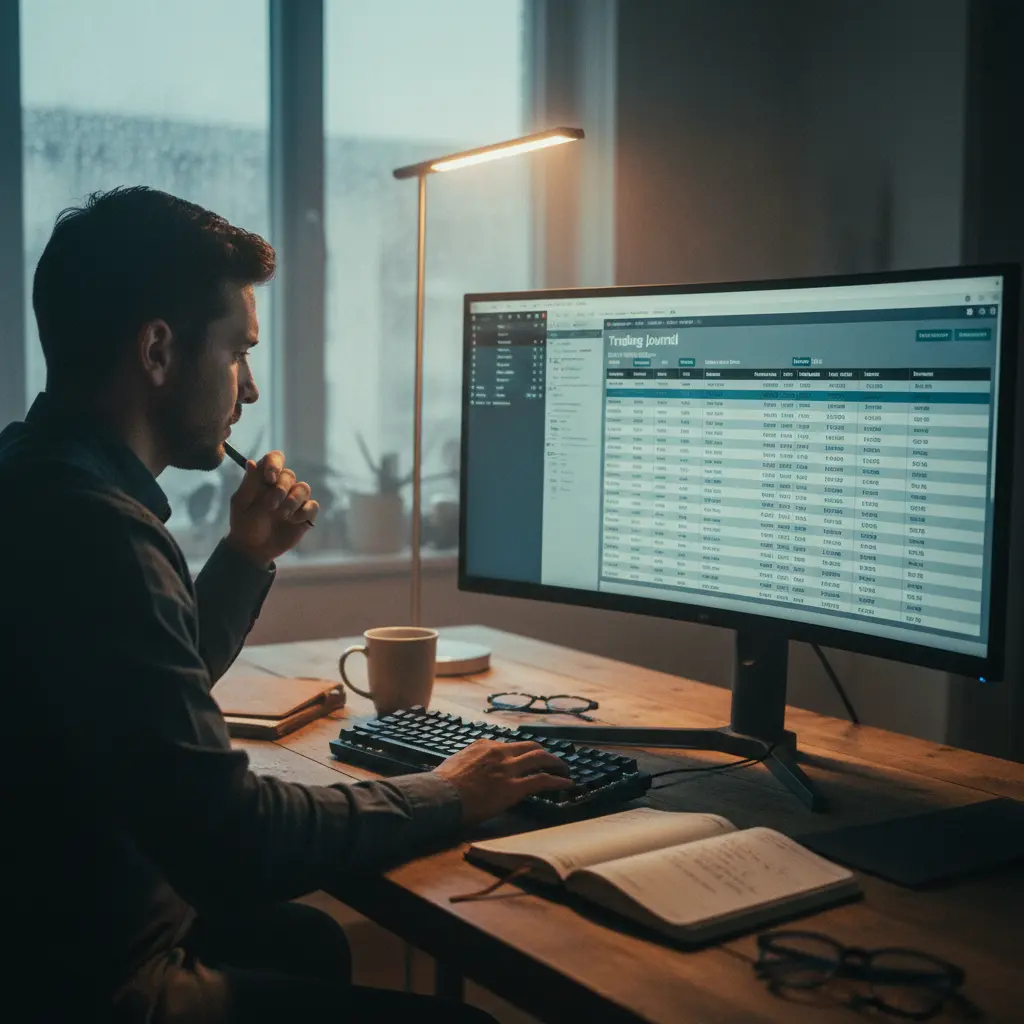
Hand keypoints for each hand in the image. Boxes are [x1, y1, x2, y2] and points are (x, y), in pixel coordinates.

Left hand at [226, 450, 318, 566]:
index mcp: (265, 479)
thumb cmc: (244, 524)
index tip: (269, 478)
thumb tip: (251, 462)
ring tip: (282, 515)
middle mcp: (281, 486)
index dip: (275, 464)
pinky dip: (304, 512)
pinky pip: (313, 506)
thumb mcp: (242, 503)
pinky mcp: (305, 514)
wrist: (254, 549)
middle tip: (270, 506)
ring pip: (304, 488)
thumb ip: (249, 483)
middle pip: (290, 475)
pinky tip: (293, 521)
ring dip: (293, 501)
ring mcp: (295, 499)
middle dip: (281, 489)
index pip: (275, 458)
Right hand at [433, 739, 573, 824]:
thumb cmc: (442, 784)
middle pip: (530, 747)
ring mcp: (508, 769)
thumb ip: (468, 763)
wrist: (440, 795)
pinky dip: (558, 781)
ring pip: (541, 759)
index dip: (521, 754)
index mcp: (484, 746)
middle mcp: (499, 752)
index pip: (509, 746)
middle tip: (552, 760)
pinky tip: (567, 784)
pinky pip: (542, 780)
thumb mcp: (455, 763)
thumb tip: (470, 771)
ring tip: (565, 770)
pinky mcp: (514, 787)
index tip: (527, 759)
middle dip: (544, 753)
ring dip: (556, 763)